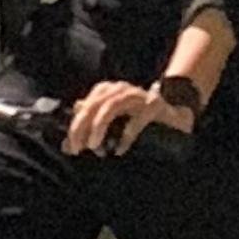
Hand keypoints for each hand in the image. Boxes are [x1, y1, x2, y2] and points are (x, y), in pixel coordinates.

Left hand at [67, 74, 210, 156]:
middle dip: (82, 128)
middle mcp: (119, 89)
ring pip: (111, 106)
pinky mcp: (153, 104)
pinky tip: (120, 149)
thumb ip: (89, 130)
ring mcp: (137, 95)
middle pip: (93, 105)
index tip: (71, 147)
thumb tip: (64, 144)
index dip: (75, 127)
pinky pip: (137, 119)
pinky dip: (126, 135)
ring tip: (95, 147)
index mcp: (106, 91)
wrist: (174, 110)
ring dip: (99, 127)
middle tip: (79, 149)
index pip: (84, 107)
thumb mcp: (112, 123)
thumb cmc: (139, 117)